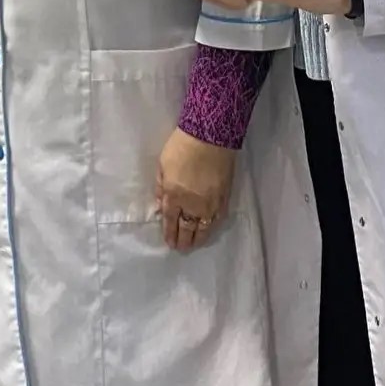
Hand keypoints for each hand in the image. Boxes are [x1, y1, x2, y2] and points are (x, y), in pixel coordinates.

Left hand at [155, 128, 235, 251]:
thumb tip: (160, 202)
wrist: (210, 137)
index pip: (170, 221)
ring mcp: (209, 205)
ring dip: (197, 239)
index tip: (169, 242)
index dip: (169, 234)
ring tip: (194, 244)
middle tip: (181, 248)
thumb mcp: (162, 165)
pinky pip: (217, 220)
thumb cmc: (181, 147)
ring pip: (203, 229)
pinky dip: (212, 227)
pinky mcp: (224, 199)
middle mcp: (191, 206)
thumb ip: (160, 186)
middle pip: (186, 229)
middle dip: (183, 241)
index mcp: (173, 197)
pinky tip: (209, 229)